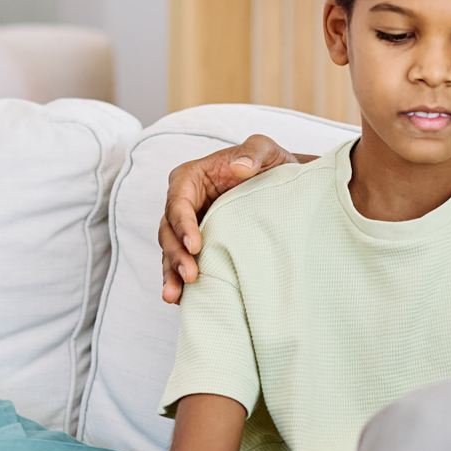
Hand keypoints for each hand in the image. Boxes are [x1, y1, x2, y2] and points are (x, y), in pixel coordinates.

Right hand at [159, 135, 297, 302]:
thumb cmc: (269, 164)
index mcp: (189, 178)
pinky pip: (183, 263)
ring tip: (175, 296)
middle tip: (191, 276)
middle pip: (168, 231)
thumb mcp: (265, 150)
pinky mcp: (197, 246)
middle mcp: (182, 204)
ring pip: (171, 251)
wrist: (281, 187)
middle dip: (175, 255)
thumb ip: (254, 153)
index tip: (195, 245)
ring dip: (172, 273)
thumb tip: (239, 167)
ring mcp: (187, 227)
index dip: (183, 224)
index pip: (178, 202)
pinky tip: (182, 300)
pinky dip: (180, 280)